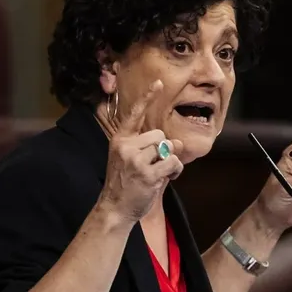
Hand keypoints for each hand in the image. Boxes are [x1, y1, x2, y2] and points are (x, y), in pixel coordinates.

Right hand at [97, 80, 184, 223]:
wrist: (115, 208)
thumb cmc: (125, 184)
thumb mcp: (132, 161)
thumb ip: (153, 149)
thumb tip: (177, 141)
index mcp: (120, 140)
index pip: (135, 114)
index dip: (148, 98)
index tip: (159, 82)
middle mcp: (126, 146)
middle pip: (159, 135)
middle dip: (163, 150)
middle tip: (156, 165)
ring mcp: (136, 160)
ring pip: (167, 148)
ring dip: (170, 161)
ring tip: (160, 173)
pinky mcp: (148, 174)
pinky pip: (172, 163)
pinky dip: (175, 171)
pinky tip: (166, 178)